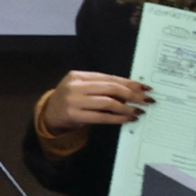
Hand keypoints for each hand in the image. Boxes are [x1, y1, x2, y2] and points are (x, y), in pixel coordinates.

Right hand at [35, 72, 149, 149]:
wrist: (49, 116)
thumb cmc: (70, 101)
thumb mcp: (82, 89)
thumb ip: (101, 88)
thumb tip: (132, 90)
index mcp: (78, 75)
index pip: (108, 78)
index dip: (128, 83)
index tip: (144, 88)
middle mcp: (75, 86)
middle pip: (110, 88)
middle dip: (131, 94)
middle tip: (146, 100)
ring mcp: (73, 101)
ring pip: (108, 102)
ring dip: (126, 108)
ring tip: (138, 111)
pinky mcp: (74, 115)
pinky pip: (102, 116)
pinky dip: (117, 118)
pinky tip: (127, 119)